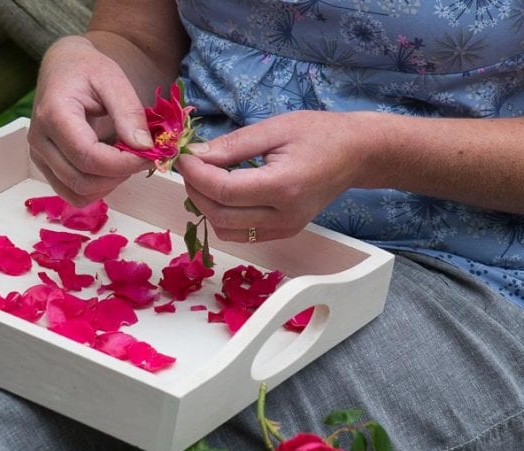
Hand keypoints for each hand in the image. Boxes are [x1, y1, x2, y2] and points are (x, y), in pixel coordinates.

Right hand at [28, 36, 152, 205]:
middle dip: (118, 176)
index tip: (148, 155)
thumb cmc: (86, 69)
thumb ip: (129, 112)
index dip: (122, 164)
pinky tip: (108, 167)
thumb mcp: (112, 78)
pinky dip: (96, 188)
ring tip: (123, 160)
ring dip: (108, 185)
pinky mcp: (45, 168)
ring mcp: (39, 157)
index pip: (88, 157)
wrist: (62, 68)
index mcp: (53, 114)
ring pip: (78, 194)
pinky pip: (73, 194)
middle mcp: (39, 140)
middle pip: (82, 181)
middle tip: (140, 157)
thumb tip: (144, 147)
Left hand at [176, 111, 366, 242]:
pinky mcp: (283, 233)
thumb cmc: (320, 133)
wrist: (356, 154)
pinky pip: (240, 234)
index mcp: (284, 186)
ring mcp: (284, 229)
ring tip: (204, 179)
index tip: (183, 157)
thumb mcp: (275, 128)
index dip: (196, 175)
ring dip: (206, 207)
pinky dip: (222, 216)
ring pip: (225, 230)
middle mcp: (284, 216)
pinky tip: (222, 193)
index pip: (224, 191)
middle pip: (220, 215)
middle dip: (195, 191)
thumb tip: (196, 155)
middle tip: (189, 167)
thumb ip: (233, 145)